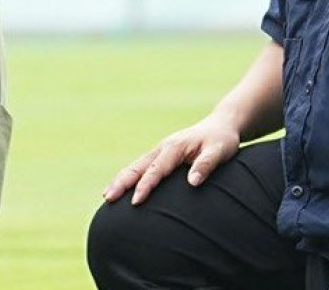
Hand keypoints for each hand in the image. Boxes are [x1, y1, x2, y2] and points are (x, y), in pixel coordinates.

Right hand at [102, 115, 240, 205]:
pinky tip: (120, 188)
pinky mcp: (161, 156)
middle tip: (108, 198)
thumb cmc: (221, 140)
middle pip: (137, 166)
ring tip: (106, 196)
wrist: (221, 125)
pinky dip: (128, 177)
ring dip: (120, 180)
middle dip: (122, 182)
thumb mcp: (220, 151)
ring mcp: (160, 151)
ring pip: (135, 166)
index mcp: (174, 147)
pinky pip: (141, 167)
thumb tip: (192, 182)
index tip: (135, 201)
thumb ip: (206, 165)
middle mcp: (163, 148)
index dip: (145, 185)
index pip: (156, 169)